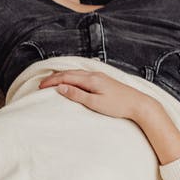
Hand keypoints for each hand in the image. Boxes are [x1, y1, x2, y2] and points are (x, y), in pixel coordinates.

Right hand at [39, 70, 156, 120]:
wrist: (139, 104)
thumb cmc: (118, 106)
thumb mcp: (95, 103)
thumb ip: (77, 95)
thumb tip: (61, 87)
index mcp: (91, 80)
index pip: (66, 77)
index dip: (51, 81)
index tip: (40, 87)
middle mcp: (94, 75)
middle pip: (70, 73)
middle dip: (54, 78)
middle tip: (42, 85)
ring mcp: (100, 76)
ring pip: (76, 73)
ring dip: (62, 76)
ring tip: (52, 82)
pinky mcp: (104, 80)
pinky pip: (83, 75)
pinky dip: (72, 77)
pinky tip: (71, 81)